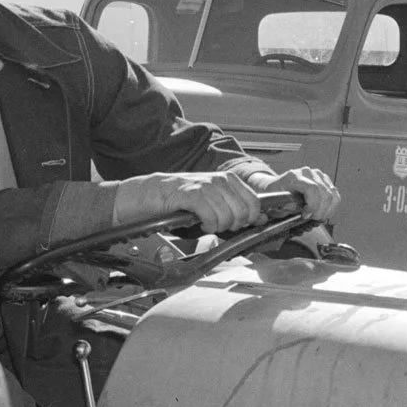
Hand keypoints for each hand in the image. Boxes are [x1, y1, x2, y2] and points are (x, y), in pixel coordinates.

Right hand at [117, 169, 265, 234]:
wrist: (145, 196)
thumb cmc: (177, 202)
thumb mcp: (211, 204)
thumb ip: (235, 210)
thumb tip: (260, 219)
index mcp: (226, 179)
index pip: (254, 201)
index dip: (249, 219)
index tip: (235, 226)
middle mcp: (217, 179)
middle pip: (243, 211)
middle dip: (233, 226)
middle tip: (217, 226)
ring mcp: (203, 185)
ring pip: (227, 214)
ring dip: (217, 226)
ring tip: (205, 224)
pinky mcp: (188, 194)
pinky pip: (209, 215)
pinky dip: (207, 224)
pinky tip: (199, 223)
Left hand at [247, 165, 340, 221]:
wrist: (276, 186)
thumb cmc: (275, 195)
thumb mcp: (274, 203)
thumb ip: (285, 208)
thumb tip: (299, 211)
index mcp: (293, 176)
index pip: (311, 188)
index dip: (313, 205)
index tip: (306, 216)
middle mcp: (307, 172)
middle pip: (324, 193)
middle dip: (320, 211)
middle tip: (313, 220)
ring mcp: (317, 174)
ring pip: (332, 194)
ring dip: (327, 210)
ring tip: (318, 217)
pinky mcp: (324, 179)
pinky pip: (335, 194)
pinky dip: (331, 206)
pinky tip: (323, 212)